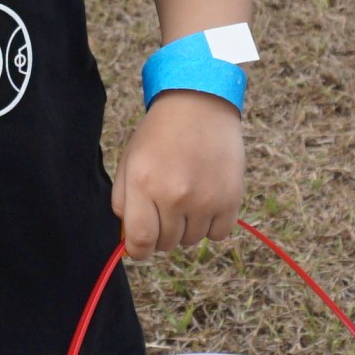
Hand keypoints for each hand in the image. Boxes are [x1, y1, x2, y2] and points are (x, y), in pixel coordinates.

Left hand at [116, 92, 244, 258]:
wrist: (200, 103)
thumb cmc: (160, 134)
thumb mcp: (130, 161)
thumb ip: (124, 202)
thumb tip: (130, 239)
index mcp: (144, 185)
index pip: (140, 241)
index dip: (138, 251)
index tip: (140, 247)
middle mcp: (174, 196)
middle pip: (166, 244)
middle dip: (162, 232)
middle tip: (165, 207)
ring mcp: (205, 199)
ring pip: (191, 240)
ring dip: (187, 227)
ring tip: (187, 197)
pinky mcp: (230, 199)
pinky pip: (218, 234)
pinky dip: (212, 225)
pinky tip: (207, 201)